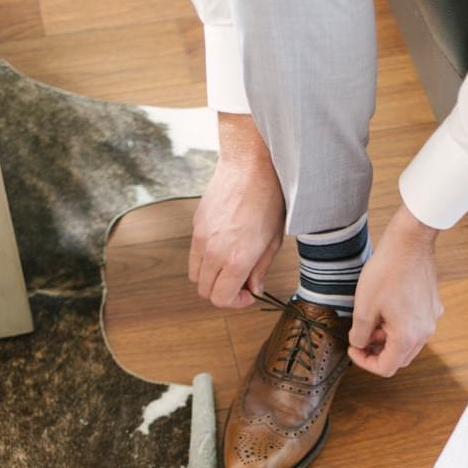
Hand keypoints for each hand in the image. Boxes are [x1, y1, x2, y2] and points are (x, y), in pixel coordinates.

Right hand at [188, 113, 284, 309]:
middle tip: (240, 283)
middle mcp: (213, 252)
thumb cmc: (268, 198)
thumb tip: (254, 288)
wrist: (249, 165)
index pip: (220, 298)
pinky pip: (194, 254)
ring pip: (195, 275)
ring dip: (211, 277)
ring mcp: (200, 238)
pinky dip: (206, 259)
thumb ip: (260, 269)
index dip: (235, 302)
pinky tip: (224, 246)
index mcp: (236, 258)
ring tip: (230, 265)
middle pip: (204, 290)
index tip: (247, 294)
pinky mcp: (196, 226)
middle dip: (222, 292)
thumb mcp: (273, 240)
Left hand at [348, 205, 443, 376]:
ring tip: (371, 320)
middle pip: (399, 357)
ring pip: (408, 342)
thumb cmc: (387, 272)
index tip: (353, 349)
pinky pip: (415, 326)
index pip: (387, 368)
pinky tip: (385, 309)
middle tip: (359, 337)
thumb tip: (359, 344)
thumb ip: (359, 334)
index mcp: (408, 336)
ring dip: (387, 339)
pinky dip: (399, 326)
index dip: (365, 362)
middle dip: (377, 351)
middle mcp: (426, 331)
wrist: (409, 243)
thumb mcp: (363, 307)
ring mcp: (432, 318)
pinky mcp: (433, 305)